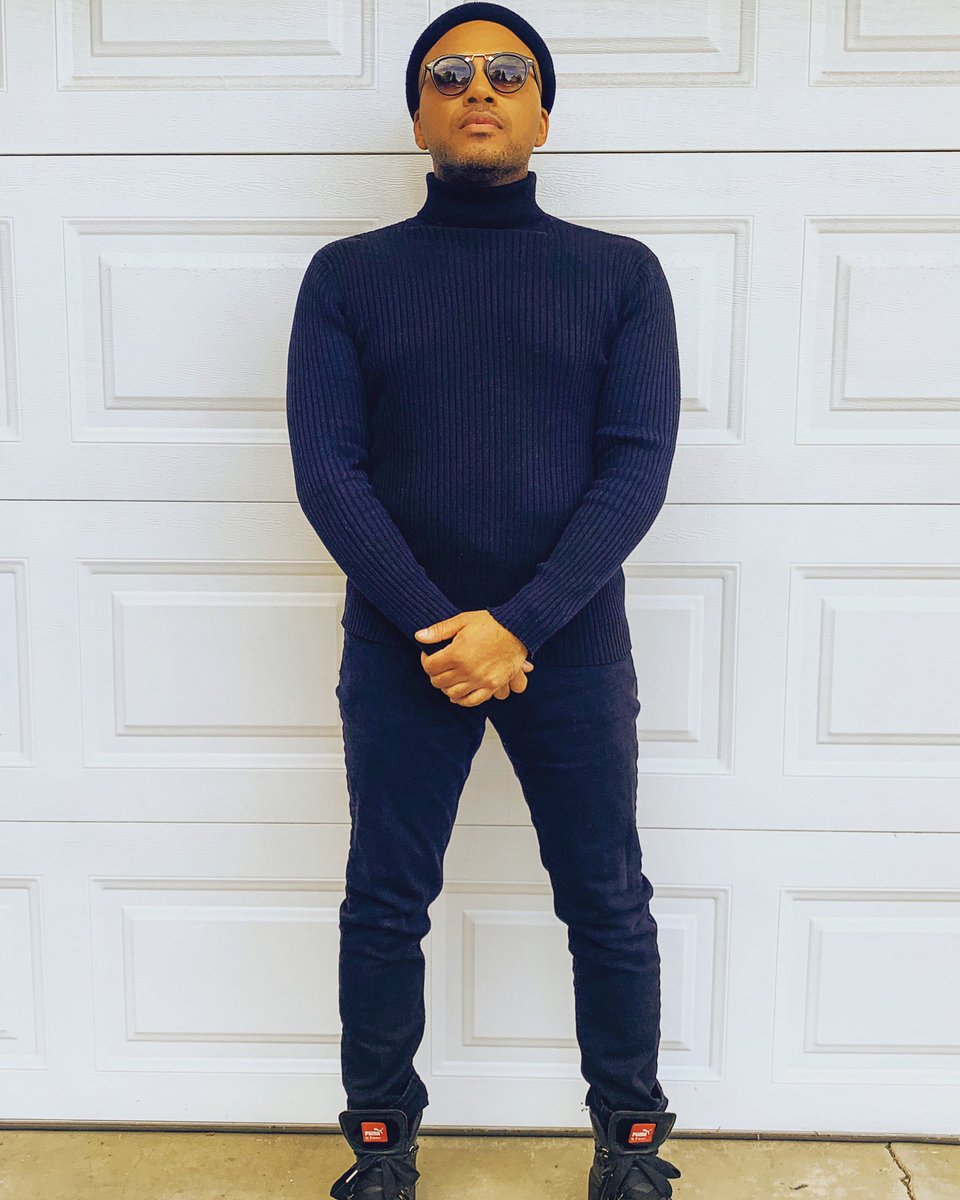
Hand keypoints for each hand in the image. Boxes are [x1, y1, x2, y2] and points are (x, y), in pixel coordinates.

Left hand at [414, 610, 532, 705]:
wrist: (518, 630)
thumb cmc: (490, 623)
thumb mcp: (462, 620)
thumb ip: (439, 630)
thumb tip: (419, 637)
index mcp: (457, 654)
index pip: (430, 666)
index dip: (425, 660)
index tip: (429, 655)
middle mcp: (467, 670)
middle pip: (438, 682)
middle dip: (434, 674)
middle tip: (438, 666)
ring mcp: (480, 680)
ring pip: (452, 694)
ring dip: (446, 687)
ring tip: (448, 677)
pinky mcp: (492, 686)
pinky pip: (471, 701)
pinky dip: (461, 700)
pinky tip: (458, 693)